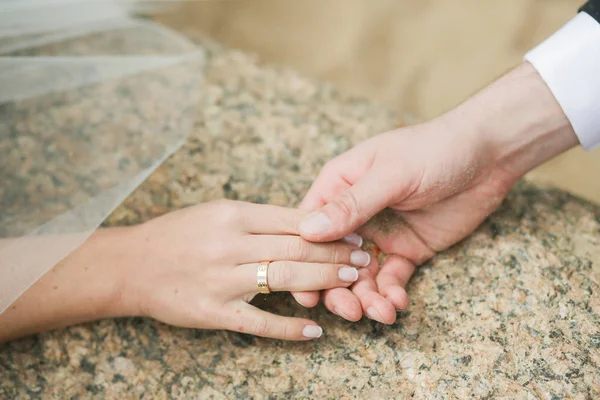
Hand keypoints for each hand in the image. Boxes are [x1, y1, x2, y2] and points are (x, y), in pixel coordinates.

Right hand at [0, 200, 370, 341]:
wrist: (132, 264)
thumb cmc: (176, 234)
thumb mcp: (215, 212)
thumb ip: (256, 218)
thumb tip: (302, 221)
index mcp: (232, 214)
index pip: (292, 219)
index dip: (329, 227)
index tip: (354, 231)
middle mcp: (230, 244)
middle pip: (296, 248)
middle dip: (336, 253)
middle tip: (365, 257)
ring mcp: (222, 280)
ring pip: (285, 280)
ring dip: (323, 281)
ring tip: (352, 281)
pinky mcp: (214, 312)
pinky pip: (259, 322)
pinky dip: (289, 329)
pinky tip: (315, 332)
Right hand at [293, 63, 577, 323]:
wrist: (490, 156)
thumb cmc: (435, 149)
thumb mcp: (391, 174)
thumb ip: (351, 204)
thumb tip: (308, 230)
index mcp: (339, 186)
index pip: (309, 225)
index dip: (304, 258)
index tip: (305, 289)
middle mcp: (354, 213)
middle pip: (331, 257)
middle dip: (337, 287)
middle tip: (350, 310)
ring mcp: (381, 233)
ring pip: (361, 274)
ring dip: (367, 297)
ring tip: (381, 312)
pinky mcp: (407, 249)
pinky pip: (393, 276)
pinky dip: (393, 293)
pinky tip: (399, 303)